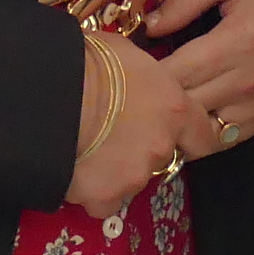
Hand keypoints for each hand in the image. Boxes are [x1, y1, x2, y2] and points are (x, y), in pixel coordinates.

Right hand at [65, 33, 208, 221]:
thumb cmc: (87, 61)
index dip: (188, 136)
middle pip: (159, 157)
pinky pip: (102, 201)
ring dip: (113, 169)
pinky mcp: (104, 197)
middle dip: (140, 148)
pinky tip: (73, 169)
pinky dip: (91, 190)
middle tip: (110, 130)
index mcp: (173, 109)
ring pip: (130, 180)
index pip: (203, 135)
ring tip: (83, 146)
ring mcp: (134, 176)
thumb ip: (142, 75)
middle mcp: (160, 147)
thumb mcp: (125, 53)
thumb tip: (134, 77)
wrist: (50, 93)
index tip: (174, 134)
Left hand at [143, 0, 253, 152]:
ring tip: (155, 106)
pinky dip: (201, 134)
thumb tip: (149, 27)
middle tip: (132, 88)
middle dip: (154, 101)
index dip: (143, 75)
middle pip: (184, 108)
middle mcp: (249, 81)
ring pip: (202, 133)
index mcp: (238, 40)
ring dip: (176, 122)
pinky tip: (185, 118)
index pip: (174, 74)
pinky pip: (226, 139)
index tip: (126, 66)